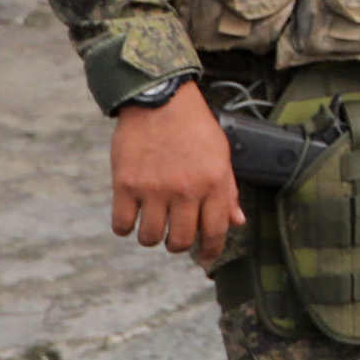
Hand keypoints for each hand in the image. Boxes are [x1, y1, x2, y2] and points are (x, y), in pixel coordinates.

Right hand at [113, 87, 239, 262]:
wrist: (160, 101)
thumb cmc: (194, 128)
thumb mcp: (221, 155)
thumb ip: (229, 191)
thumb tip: (237, 222)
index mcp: (214, 183)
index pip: (215, 231)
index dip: (210, 251)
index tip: (205, 258)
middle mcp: (186, 190)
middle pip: (181, 240)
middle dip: (179, 245)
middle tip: (175, 238)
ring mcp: (154, 189)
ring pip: (150, 237)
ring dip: (152, 238)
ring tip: (154, 226)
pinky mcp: (125, 184)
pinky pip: (122, 224)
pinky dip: (125, 227)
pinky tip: (131, 218)